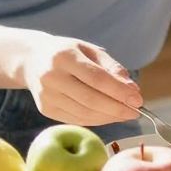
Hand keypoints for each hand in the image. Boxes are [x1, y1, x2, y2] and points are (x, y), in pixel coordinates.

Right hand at [20, 34, 143, 125]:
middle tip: (136, 112)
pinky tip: (109, 116)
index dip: (119, 92)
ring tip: (126, 114)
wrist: (32, 59)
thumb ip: (111, 67)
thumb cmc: (68, 52)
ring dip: (109, 117)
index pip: (97, 78)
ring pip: (84, 113)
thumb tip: (132, 89)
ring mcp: (47, 95)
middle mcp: (52, 77)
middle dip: (117, 108)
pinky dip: (97, 120)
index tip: (138, 99)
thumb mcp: (89, 50)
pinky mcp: (46, 109)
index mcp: (64, 56)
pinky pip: (77, 119)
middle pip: (91, 99)